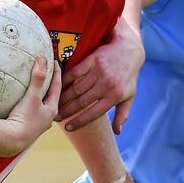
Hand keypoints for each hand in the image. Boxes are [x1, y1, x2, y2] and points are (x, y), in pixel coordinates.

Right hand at [2, 57, 61, 153]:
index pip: (57, 87)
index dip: (56, 73)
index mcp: (52, 110)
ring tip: (36, 88)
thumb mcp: (32, 96)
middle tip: (48, 73)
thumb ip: (38, 78)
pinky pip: (31, 113)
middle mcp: (47, 119)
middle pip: (51, 98)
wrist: (10, 141)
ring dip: (40, 97)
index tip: (55, 61)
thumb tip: (43, 59)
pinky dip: (30, 105)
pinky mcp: (27, 129)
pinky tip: (23, 104)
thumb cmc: (24, 120)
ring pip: (42, 107)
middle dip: (50, 85)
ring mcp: (37, 125)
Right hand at [57, 18, 144, 133]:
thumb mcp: (130, 96)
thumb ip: (122, 114)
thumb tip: (117, 132)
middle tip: (56, 117)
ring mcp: (99, 71)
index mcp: (115, 95)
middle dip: (67, 111)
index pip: (95, 113)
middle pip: (82, 101)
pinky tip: (57, 86)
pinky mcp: (92, 60)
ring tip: (54, 104)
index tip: (69, 128)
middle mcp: (107, 84)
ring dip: (64, 98)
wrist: (130, 50)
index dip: (80, 121)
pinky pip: (75, 72)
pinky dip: (65, 80)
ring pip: (77, 88)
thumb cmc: (129, 76)